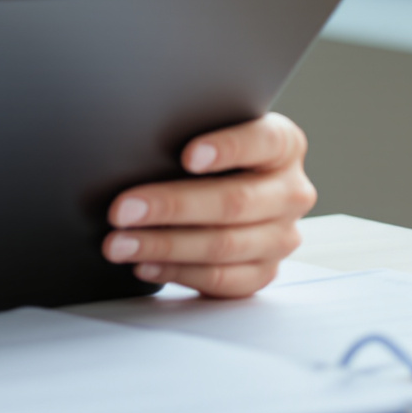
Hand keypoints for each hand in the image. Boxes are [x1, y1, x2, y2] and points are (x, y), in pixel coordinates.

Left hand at [103, 113, 315, 297]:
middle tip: (123, 209)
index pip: (264, 142)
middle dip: (172, 206)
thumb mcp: (208, 133)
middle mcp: (290, 192)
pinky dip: (178, 272)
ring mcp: (282, 236)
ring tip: (121, 243)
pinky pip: (222, 279)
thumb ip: (191, 134)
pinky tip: (145, 264)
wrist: (227, 190)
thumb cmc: (208, 155)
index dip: (227, 148)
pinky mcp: (265, 271)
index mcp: (284, 146)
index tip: (187, 156)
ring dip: (164, 246)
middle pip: (234, 202)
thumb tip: (137, 149)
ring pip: (224, 245)